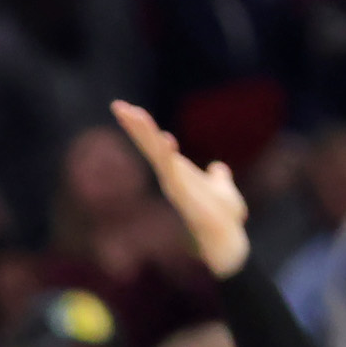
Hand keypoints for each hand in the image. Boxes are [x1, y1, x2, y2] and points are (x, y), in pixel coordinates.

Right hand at [111, 100, 251, 278]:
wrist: (228, 241)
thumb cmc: (225, 219)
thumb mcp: (223, 189)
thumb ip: (219, 178)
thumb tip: (219, 168)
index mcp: (179, 172)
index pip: (157, 145)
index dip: (145, 128)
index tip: (132, 111)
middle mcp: (172, 177)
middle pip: (150, 145)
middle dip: (135, 125)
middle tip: (117, 105)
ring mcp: (175, 185)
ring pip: (156, 153)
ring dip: (145, 133)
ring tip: (132, 113)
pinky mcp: (183, 194)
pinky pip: (173, 170)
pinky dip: (168, 155)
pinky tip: (166, 139)